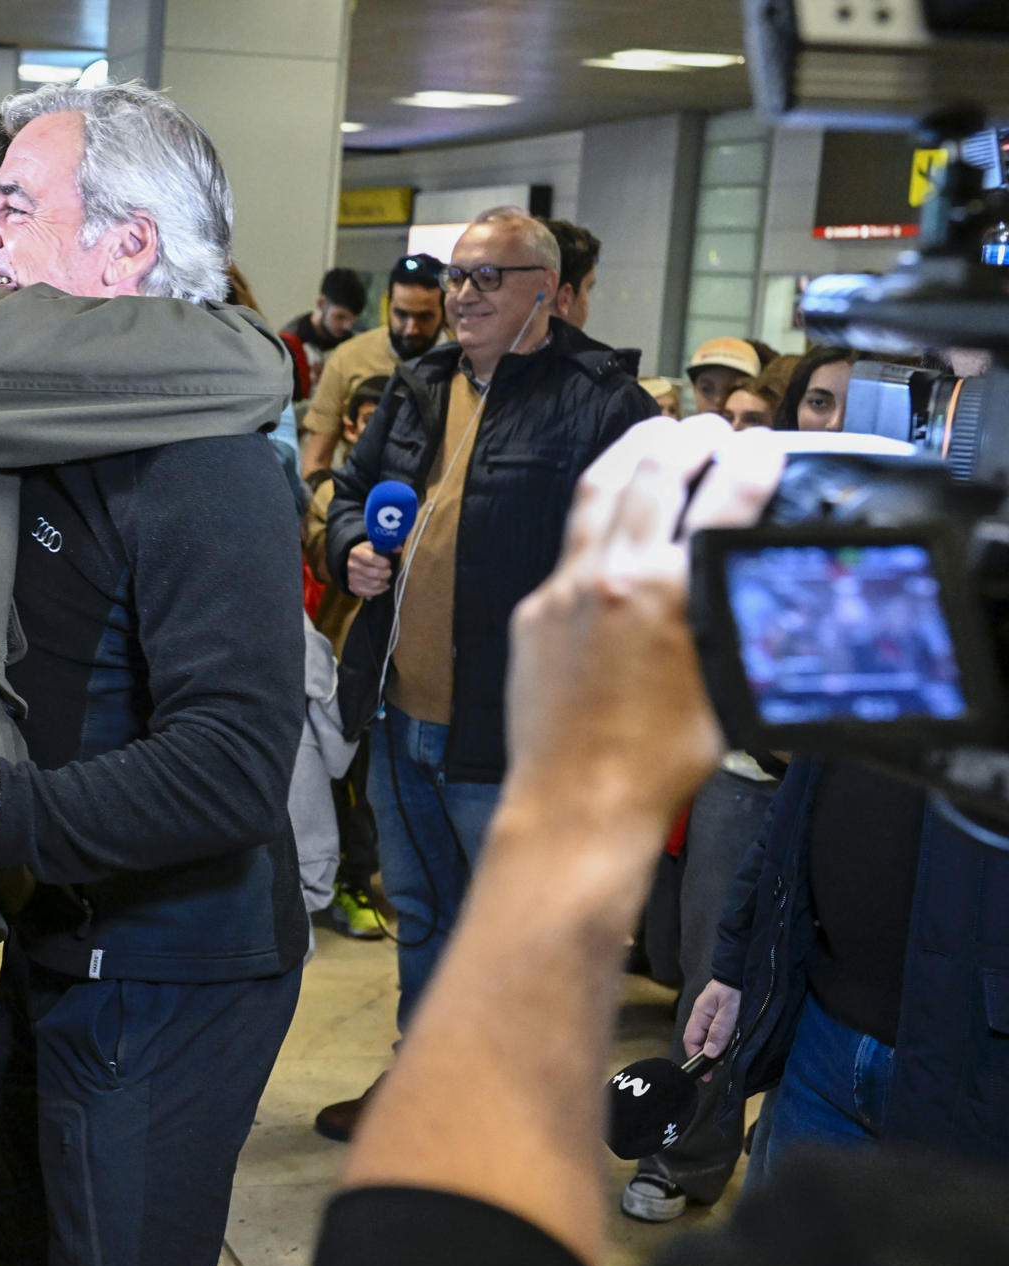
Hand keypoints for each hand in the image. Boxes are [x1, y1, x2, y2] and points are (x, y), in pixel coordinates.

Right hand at [346, 543, 393, 597]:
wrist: (349, 563)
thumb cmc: (364, 554)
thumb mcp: (372, 546)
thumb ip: (386, 546)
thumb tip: (398, 549)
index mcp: (356, 553)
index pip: (372, 559)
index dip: (384, 562)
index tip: (388, 563)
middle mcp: (352, 566)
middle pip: (375, 573)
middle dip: (386, 573)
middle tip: (388, 571)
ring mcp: (352, 578)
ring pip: (375, 584)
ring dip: (384, 581)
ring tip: (385, 577)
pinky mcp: (354, 588)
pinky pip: (371, 592)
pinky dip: (380, 589)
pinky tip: (383, 585)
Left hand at [500, 419, 783, 843]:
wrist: (576, 803)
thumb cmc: (653, 765)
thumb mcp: (725, 687)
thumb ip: (731, 623)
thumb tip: (745, 585)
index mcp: (667, 594)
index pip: (721, 501)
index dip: (750, 463)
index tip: (765, 447)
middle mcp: (609, 578)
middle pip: (652, 475)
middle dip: (688, 439)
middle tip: (712, 428)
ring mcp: (563, 591)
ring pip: (596, 495)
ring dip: (631, 455)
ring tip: (657, 434)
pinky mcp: (533, 612)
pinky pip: (568, 548)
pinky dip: (597, 520)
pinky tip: (613, 518)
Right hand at [683, 979, 741, 1076]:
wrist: (742, 970)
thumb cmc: (734, 988)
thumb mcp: (729, 1010)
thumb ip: (720, 1030)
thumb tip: (709, 1054)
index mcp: (700, 1015)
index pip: (691, 1040)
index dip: (696, 1058)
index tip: (705, 1075)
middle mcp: (703, 1017)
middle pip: (700, 1041)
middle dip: (709, 1056)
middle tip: (724, 1067)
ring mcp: (712, 1016)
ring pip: (711, 1038)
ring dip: (719, 1049)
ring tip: (731, 1057)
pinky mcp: (722, 1015)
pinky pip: (719, 1032)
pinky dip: (725, 1041)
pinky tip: (734, 1045)